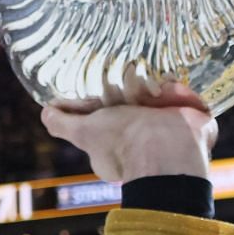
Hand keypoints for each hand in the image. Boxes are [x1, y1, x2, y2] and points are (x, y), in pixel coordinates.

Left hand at [40, 72, 216, 184]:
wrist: (167, 148)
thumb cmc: (123, 142)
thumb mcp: (83, 132)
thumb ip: (63, 124)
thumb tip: (46, 112)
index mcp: (117, 140)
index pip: (105, 109)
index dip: (101, 98)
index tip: (100, 92)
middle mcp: (141, 133)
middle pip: (129, 96)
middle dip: (125, 89)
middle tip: (126, 89)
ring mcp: (167, 123)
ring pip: (153, 90)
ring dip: (147, 86)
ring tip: (146, 90)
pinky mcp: (187, 114)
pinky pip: (178, 90)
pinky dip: (173, 86)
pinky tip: (165, 87)